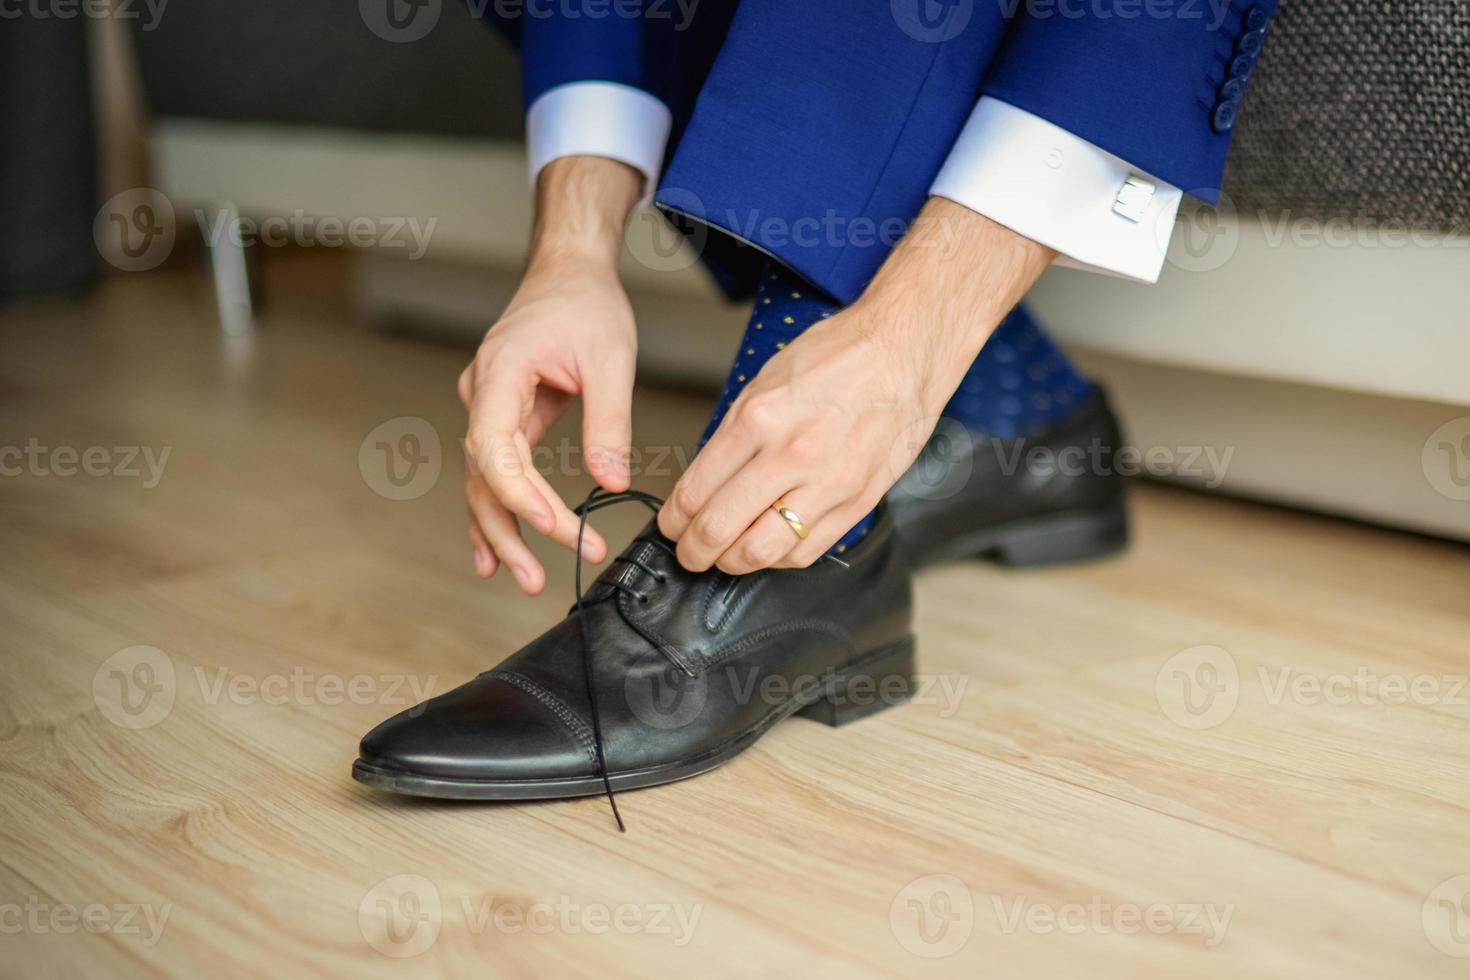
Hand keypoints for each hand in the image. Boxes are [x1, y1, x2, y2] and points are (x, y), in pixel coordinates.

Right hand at [460, 156, 641, 594]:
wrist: (568, 270)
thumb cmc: (587, 304)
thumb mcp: (611, 359)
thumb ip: (609, 422)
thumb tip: (610, 484)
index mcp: (499, 376)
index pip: (497, 453)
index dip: (524, 499)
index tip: (564, 529)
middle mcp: (480, 394)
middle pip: (482, 477)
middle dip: (508, 531)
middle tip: (535, 579)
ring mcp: (486, 406)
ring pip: (482, 480)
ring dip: (500, 530)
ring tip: (522, 577)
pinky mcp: (502, 415)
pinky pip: (494, 470)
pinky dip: (498, 509)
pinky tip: (496, 549)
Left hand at [657, 200, 1056, 573]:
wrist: (904, 351)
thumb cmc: (836, 358)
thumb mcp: (764, 383)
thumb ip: (733, 435)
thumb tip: (704, 483)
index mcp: (759, 419)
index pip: (696, 491)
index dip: (674, 519)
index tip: (671, 525)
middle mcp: (791, 454)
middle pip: (720, 528)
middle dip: (692, 549)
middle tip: (687, 551)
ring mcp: (828, 483)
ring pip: (761, 551)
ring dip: (731, 562)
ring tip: (724, 556)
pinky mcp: (857, 501)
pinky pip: (806, 552)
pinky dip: (778, 559)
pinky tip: (768, 548)